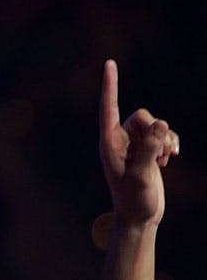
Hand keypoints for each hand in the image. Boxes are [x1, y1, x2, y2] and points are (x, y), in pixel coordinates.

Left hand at [98, 59, 179, 227]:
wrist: (139, 217)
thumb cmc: (133, 199)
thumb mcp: (141, 175)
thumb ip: (150, 149)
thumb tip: (161, 125)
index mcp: (109, 142)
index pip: (109, 106)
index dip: (110, 84)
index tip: (109, 62)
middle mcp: (119, 140)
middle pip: (142, 117)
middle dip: (157, 130)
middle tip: (162, 154)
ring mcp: (134, 145)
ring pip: (155, 125)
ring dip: (166, 138)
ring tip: (167, 157)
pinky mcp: (147, 152)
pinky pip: (162, 135)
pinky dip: (170, 142)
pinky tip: (170, 157)